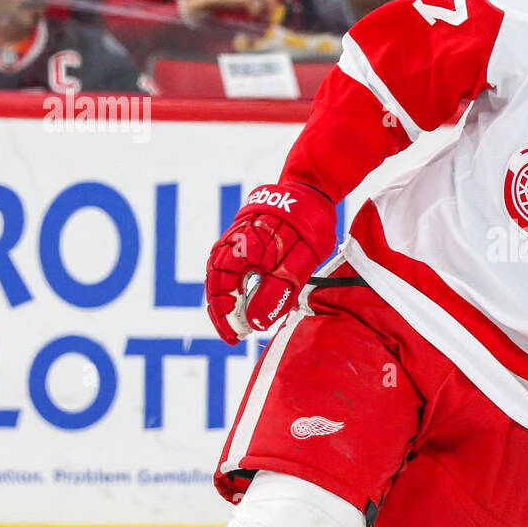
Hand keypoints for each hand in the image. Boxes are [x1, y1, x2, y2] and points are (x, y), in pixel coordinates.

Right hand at [205, 183, 336, 344]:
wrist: (311, 190)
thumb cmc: (308, 226)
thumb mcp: (299, 262)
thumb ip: (277, 291)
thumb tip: (255, 322)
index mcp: (240, 249)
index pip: (222, 291)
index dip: (226, 317)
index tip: (235, 336)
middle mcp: (232, 243)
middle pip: (217, 283)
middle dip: (222, 312)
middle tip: (233, 336)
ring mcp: (236, 238)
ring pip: (221, 274)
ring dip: (226, 300)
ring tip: (235, 323)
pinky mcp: (243, 237)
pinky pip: (230, 265)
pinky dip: (233, 285)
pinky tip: (241, 299)